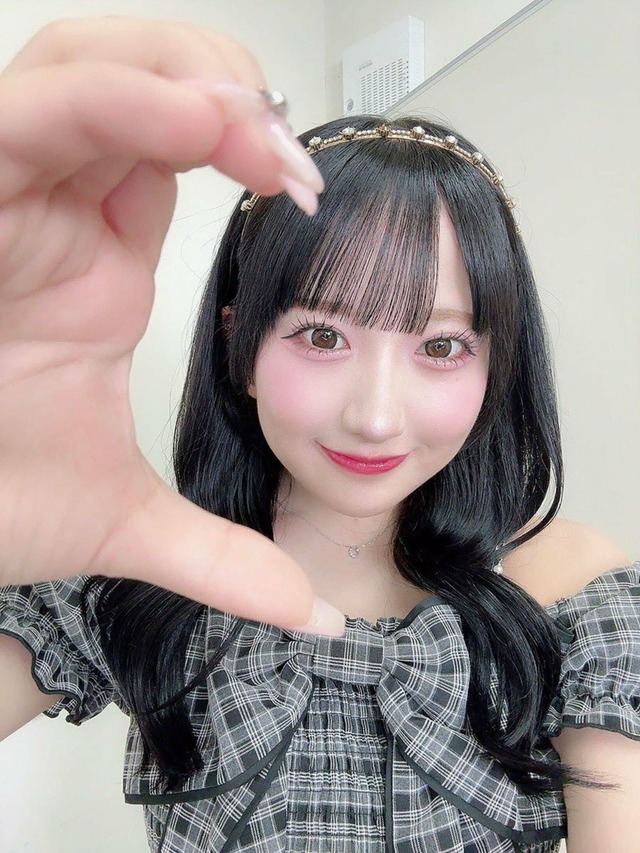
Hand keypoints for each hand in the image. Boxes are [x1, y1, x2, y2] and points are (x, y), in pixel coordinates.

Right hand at [0, 18, 342, 634]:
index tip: (307, 192)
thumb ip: (222, 558)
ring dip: (173, 76)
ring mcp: (3, 204)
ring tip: (247, 123)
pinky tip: (190, 119)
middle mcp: (48, 219)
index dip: (245, 146)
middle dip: (216, 87)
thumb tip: (316, 614)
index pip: (173, 151)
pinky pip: (25, 115)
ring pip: (81, 71)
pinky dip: (107, 100)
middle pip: (132, 80)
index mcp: (92, 267)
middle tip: (285, 150)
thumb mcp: (125, 524)